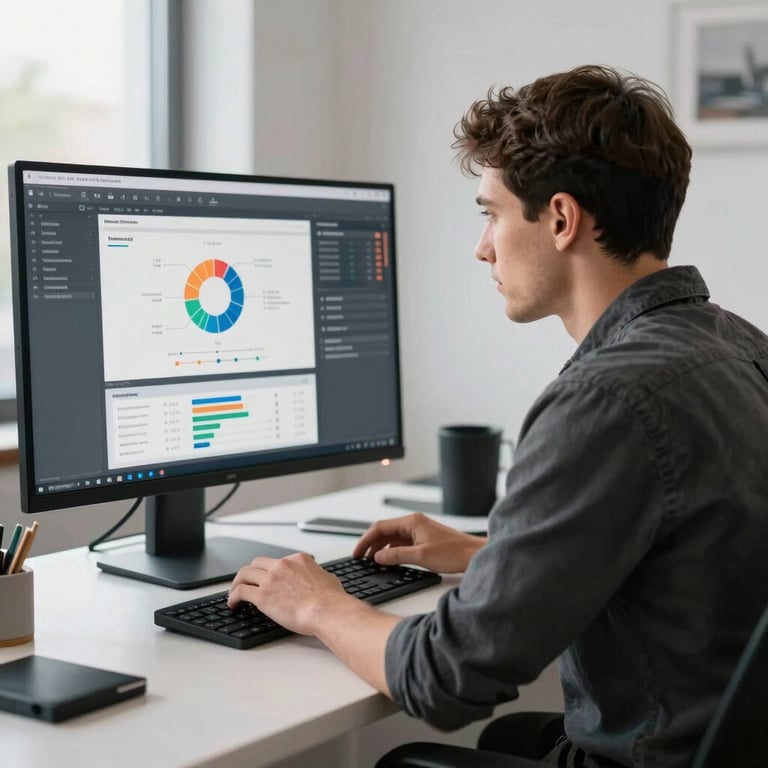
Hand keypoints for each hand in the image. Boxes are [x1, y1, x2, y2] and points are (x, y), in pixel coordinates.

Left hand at [227, 552, 349, 634]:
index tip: (268, 579)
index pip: (279, 561)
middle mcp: (283, 565)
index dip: (271, 571)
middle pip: (258, 563)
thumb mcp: (328, 578)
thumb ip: (318, 576)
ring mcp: (271, 579)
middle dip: (251, 572)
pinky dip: (233, 596)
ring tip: (234, 592)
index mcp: (299, 559)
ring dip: (237, 582)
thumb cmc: (331, 600)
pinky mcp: (262, 595)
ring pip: (245, 573)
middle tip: (247, 582)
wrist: (325, 610)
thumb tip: (319, 579)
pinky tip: (233, 604)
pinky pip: (240, 591)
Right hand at [352, 513, 485, 572]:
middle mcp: (414, 523)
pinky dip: (392, 551)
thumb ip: (396, 556)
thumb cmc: (453, 553)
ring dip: (381, 549)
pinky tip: (389, 561)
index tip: (357, 552)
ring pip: (393, 538)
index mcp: (411, 522)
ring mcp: (419, 531)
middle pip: (385, 531)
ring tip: (372, 561)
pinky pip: (402, 543)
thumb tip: (377, 558)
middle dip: (371, 544)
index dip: (365, 540)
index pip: (380, 527)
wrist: (473, 555)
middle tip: (361, 558)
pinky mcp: (423, 539)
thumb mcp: (420, 557)